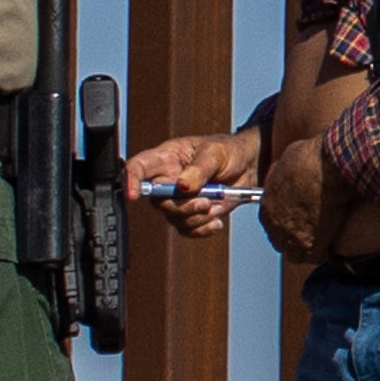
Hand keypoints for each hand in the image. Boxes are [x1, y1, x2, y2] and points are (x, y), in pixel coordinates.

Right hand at [124, 128, 259, 240]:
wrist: (248, 166)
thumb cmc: (229, 150)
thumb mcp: (216, 153)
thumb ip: (199, 169)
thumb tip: (182, 186)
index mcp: (166, 158)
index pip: (139, 168)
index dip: (130, 180)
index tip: (133, 195)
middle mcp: (167, 180)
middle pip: (158, 201)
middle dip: (182, 206)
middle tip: (206, 202)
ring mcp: (178, 199)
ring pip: (173, 218)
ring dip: (195, 217)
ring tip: (215, 205)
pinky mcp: (191, 214)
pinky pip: (187, 230)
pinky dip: (203, 229)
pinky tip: (217, 220)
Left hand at [262, 133, 338, 260]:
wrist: (328, 168)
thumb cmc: (312, 158)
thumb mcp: (289, 161)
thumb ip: (286, 175)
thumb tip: (293, 171)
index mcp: (268, 205)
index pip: (272, 223)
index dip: (287, 222)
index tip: (300, 219)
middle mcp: (275, 225)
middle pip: (281, 242)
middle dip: (295, 238)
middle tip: (313, 231)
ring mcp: (292, 238)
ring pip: (297, 254)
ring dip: (309, 248)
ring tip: (325, 240)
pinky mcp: (311, 245)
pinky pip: (317, 256)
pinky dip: (326, 251)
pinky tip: (335, 242)